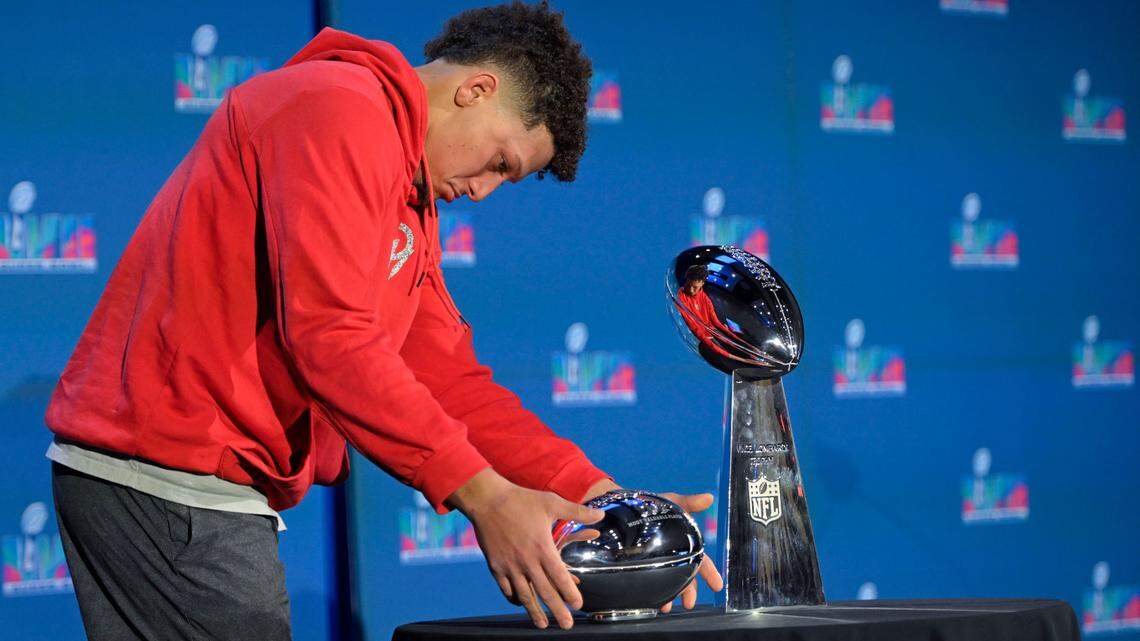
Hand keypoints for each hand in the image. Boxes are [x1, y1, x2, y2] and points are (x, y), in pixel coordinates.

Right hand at [448, 469, 604, 629]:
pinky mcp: (495, 565)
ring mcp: (510, 565)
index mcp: (543, 547)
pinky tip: (520, 604)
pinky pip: (505, 588)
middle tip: (567, 625)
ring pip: (524, 594)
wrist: (487, 500)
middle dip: (557, 610)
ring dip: (534, 611)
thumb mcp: (552, 502)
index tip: (579, 605)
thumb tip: (601, 515)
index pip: (560, 577)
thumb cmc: (521, 500)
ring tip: (543, 625)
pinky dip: (514, 598)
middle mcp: (527, 560)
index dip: (570, 593)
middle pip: (545, 591)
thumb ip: (577, 512)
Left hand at [581, 482, 724, 612]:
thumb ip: (690, 502)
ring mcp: (658, 561)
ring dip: (670, 595)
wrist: (627, 507)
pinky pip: (650, 582)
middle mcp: (673, 555)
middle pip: (685, 576)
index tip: (717, 585)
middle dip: (689, 591)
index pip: (701, 560)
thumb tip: (709, 497)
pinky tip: (651, 601)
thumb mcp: (673, 503)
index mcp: (684, 544)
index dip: (709, 573)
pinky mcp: (642, 565)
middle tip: (689, 604)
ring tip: (666, 606)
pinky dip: (653, 593)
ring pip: (669, 583)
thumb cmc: (654, 505)